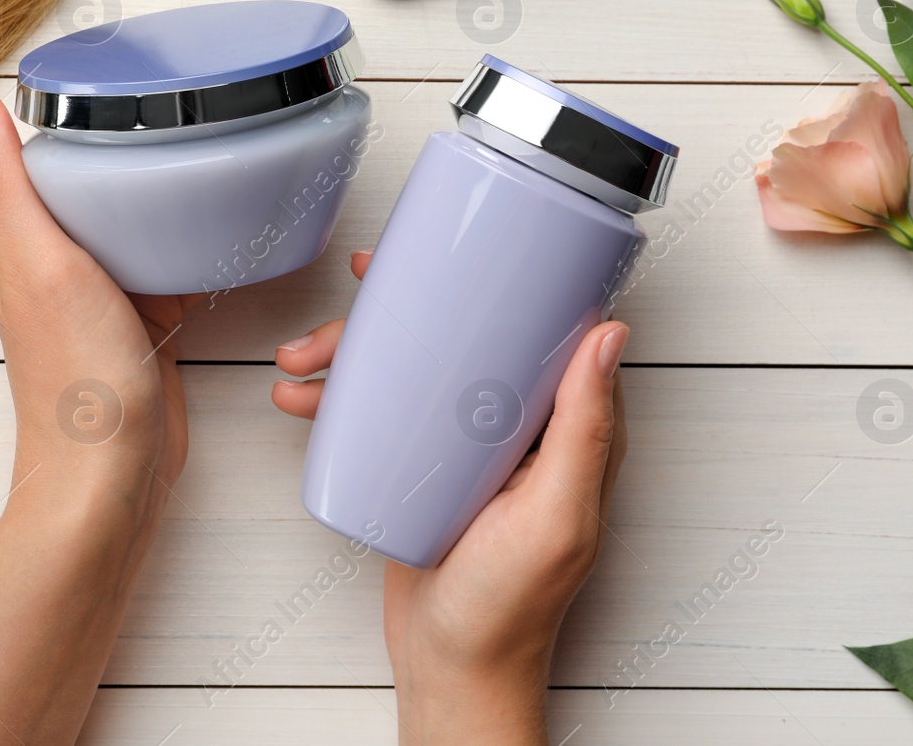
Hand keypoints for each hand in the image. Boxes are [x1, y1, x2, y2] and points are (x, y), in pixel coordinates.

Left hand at [0, 86, 187, 501]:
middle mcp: (54, 269)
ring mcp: (100, 300)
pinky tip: (211, 236)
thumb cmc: (74, 377)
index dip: (48, 125)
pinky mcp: (141, 327)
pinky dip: (182, 250)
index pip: (24, 167)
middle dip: (109, 154)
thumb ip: (7, 184)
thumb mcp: (40, 260)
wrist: (113, 472)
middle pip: (80, 194)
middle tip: (154, 107)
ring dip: (149, 200)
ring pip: (124, 230)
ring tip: (189, 152)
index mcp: (19, 246)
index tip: (87, 80)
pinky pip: (162, 271)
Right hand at [273, 251, 628, 745]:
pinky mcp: (422, 464)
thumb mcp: (555, 516)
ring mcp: (465, 443)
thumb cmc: (511, 608)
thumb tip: (609, 335)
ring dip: (351, 349)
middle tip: (352, 300)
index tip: (453, 246)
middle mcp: (515, 425)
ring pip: (409, 366)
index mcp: (564, 427)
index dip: (500, 278)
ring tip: (302, 359)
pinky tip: (303, 397)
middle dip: (395, 312)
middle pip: (459, 335)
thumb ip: (585, 430)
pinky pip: (381, 407)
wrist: (450, 666)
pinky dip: (338, 395)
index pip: (541, 327)